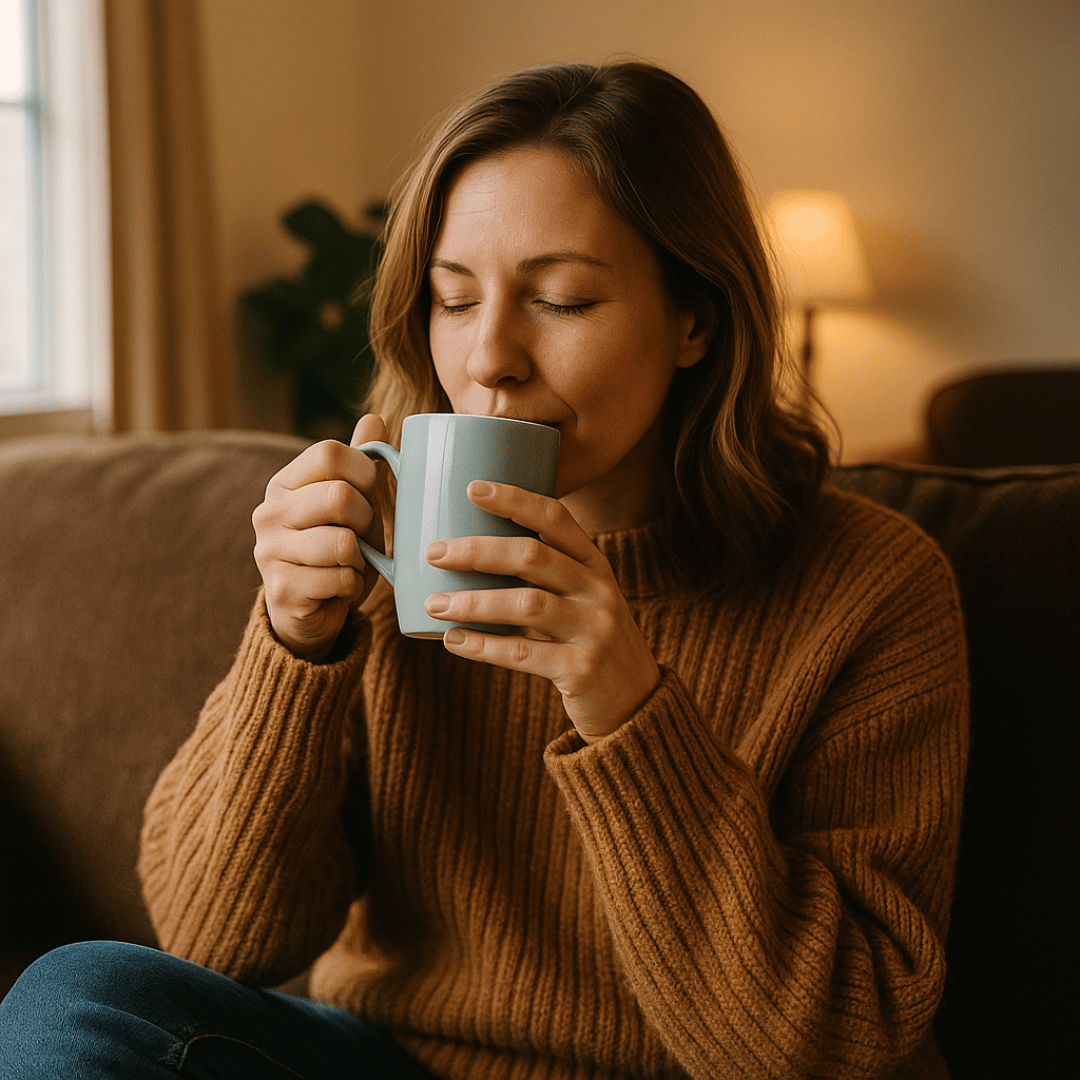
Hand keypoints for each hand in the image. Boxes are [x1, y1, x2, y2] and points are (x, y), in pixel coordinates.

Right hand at [252, 414, 386, 660]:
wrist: (313, 612)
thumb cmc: (338, 551)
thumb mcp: (353, 504)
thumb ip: (360, 464)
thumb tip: (376, 419)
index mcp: (285, 483)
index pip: (331, 452)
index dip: (365, 473)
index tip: (368, 496)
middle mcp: (268, 513)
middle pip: (340, 496)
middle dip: (367, 521)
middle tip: (362, 538)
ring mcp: (269, 552)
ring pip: (343, 542)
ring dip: (362, 558)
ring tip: (351, 564)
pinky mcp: (281, 590)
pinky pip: (340, 578)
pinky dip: (354, 586)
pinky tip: (341, 588)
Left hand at [424, 481, 660, 742]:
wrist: (636, 701)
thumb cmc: (588, 640)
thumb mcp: (579, 599)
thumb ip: (540, 579)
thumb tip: (463, 555)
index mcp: (594, 565)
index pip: (556, 519)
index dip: (515, 500)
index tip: (473, 488)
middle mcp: (598, 591)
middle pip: (533, 557)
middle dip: (478, 551)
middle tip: (434, 553)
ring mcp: (594, 630)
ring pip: (526, 605)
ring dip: (474, 602)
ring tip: (434, 603)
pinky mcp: (582, 670)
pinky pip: (523, 654)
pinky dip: (483, 646)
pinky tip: (453, 641)